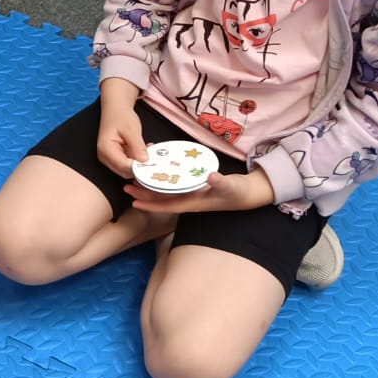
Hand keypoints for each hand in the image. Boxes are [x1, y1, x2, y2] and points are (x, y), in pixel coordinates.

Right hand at [97, 100, 148, 178]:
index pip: (123, 166)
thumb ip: (137, 147)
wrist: (115, 109)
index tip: (153, 165)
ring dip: (139, 164)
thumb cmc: (120, 116)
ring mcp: (109, 158)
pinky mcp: (115, 157)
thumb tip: (144, 161)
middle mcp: (105, 157)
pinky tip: (144, 151)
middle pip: (124, 171)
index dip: (138, 168)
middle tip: (154, 159)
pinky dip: (137, 160)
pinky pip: (128, 164)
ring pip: (127, 169)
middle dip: (140, 167)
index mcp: (106, 149)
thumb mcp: (132, 129)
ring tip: (149, 151)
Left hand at [127, 167, 275, 214]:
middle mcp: (190, 201)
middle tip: (126, 185)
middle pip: (162, 199)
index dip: (150, 204)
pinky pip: (175, 185)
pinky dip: (165, 179)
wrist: (251, 194)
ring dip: (151, 186)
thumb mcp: (232, 186)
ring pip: (166, 192)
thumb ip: (222, 182)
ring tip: (136, 178)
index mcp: (194, 203)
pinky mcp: (196, 189)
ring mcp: (192, 195)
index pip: (167, 205)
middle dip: (144, 194)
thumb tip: (210, 177)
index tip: (134, 201)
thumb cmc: (240, 192)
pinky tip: (158, 171)